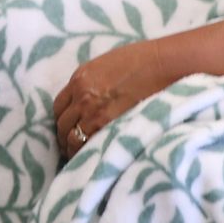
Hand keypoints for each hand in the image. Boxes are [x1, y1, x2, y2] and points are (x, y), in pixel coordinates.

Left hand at [52, 39, 174, 160]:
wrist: (164, 66)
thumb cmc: (142, 61)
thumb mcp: (106, 66)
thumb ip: (91, 84)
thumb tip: (85, 101)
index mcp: (80, 78)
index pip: (58, 107)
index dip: (63, 120)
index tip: (69, 128)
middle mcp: (82, 96)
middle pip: (62, 125)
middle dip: (65, 137)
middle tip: (73, 147)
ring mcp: (94, 114)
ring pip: (72, 140)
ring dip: (74, 149)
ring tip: (82, 158)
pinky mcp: (109, 128)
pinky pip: (89, 147)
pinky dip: (88, 155)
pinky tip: (93, 160)